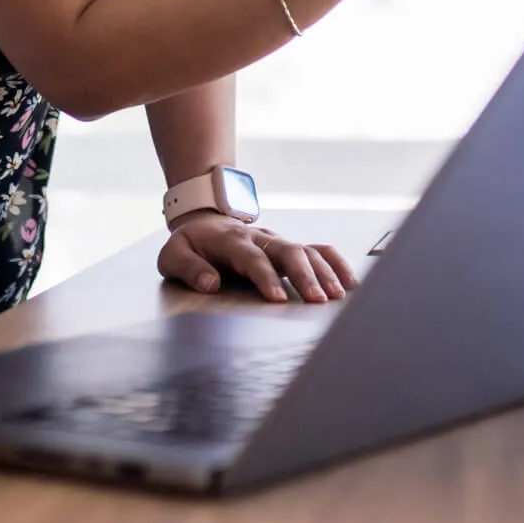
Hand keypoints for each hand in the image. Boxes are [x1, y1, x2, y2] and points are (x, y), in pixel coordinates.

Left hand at [157, 214, 359, 303]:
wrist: (204, 222)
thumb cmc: (190, 245)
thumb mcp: (173, 255)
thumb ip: (189, 269)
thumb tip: (211, 283)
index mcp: (231, 241)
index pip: (253, 258)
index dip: (266, 277)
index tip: (277, 299)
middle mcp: (261, 238)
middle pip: (289, 251)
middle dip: (305, 276)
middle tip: (318, 300)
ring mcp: (278, 241)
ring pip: (308, 250)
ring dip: (325, 272)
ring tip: (338, 297)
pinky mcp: (289, 247)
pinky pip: (319, 250)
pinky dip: (336, 263)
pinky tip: (350, 283)